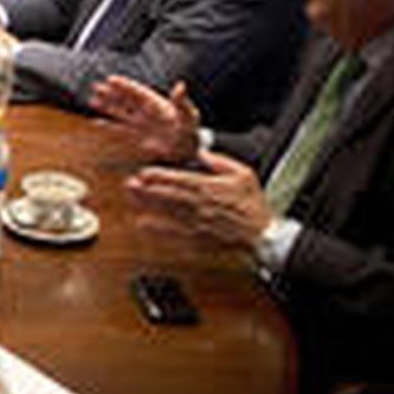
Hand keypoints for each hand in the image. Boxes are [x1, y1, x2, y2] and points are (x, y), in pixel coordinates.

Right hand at [89, 77, 201, 163]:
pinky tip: (97, 122)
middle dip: (111, 93)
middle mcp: (147, 112)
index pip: (137, 92)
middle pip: (125, 99)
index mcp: (157, 104)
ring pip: (120, 112)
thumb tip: (180, 86)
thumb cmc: (191, 134)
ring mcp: (142, 124)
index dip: (125, 85)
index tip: (111, 79)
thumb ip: (182, 103)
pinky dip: (109, 126)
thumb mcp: (189, 117)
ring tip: (92, 100)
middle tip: (95, 86)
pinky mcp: (139, 137)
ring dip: (107, 106)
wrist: (190, 154)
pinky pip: (120, 129)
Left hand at [124, 151, 271, 251]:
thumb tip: (201, 153)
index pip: (181, 180)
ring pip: (168, 213)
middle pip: (169, 196)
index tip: (144, 173)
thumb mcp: (243, 175)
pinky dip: (158, 229)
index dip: (161, 177)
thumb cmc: (253, 206)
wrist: (264, 237)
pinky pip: (174, 233)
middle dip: (148, 190)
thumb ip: (219, 163)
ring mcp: (198, 224)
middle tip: (129, 184)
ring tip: (132, 198)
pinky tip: (144, 224)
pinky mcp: (198, 239)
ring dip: (149, 206)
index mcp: (212, 188)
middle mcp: (202, 206)